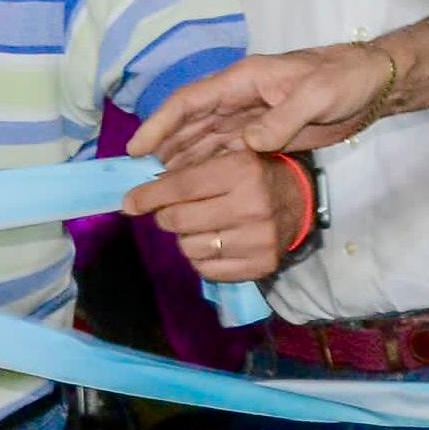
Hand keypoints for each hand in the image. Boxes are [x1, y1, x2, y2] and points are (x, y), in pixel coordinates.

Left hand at [119, 150, 301, 280]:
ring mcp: (258, 239)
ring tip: (198, 227)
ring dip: (184, 238)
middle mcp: (251, 205)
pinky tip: (212, 244)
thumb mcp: (226, 159)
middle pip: (179, 219)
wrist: (300, 202)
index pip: (181, 186)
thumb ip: (185, 174)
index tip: (128, 203)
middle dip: (166, 216)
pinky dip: (201, 259)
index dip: (148, 196)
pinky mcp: (261, 265)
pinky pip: (207, 270)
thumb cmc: (253, 175)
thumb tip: (136, 197)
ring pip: (190, 248)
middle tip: (171, 213)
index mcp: (241, 171)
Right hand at [133, 44, 398, 165]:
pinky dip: (208, 165)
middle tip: (141, 180)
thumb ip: (281, 120)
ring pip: (205, 139)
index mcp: (244, 81)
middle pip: (190, 123)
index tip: (136, 149)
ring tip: (158, 187)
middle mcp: (239, 99)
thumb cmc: (345, 80)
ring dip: (182, 160)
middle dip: (163, 147)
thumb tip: (247, 144)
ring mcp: (251, 117)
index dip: (160, 123)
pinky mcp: (266, 134)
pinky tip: (194, 184)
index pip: (190, 101)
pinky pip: (227, 151)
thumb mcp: (317, 95)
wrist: (374, 83)